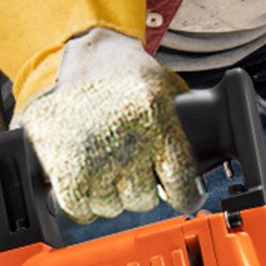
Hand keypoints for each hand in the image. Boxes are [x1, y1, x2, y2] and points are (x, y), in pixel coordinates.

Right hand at [18, 29, 201, 222]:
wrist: (76, 54)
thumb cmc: (124, 75)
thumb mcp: (164, 88)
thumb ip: (183, 127)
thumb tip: (199, 172)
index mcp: (155, 118)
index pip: (180, 184)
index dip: (184, 195)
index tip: (183, 195)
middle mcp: (125, 141)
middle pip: (143, 199)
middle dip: (139, 185)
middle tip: (130, 163)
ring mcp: (93, 158)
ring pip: (111, 207)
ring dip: (109, 193)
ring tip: (104, 163)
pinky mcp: (66, 171)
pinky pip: (82, 210)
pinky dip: (84, 202)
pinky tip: (86, 180)